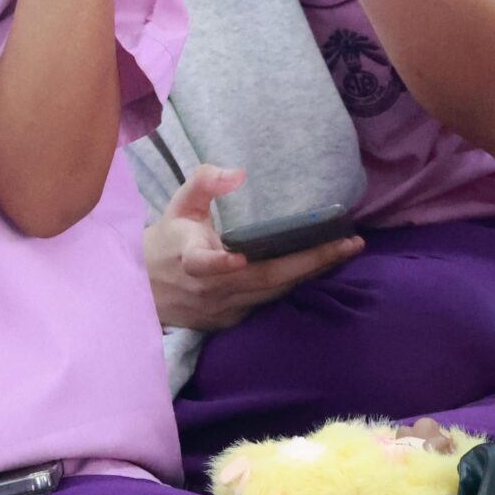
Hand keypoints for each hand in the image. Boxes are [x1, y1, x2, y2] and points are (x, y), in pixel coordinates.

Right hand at [143, 164, 364, 330]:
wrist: (146, 291)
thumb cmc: (168, 241)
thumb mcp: (179, 205)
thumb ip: (204, 182)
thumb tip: (237, 173)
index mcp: (189, 259)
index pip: (202, 264)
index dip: (220, 264)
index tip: (237, 258)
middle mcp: (208, 289)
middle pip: (264, 278)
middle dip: (309, 261)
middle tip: (348, 243)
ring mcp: (221, 309)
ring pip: (273, 292)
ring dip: (311, 272)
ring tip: (345, 250)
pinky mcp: (231, 321)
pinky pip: (269, 302)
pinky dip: (295, 284)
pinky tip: (321, 267)